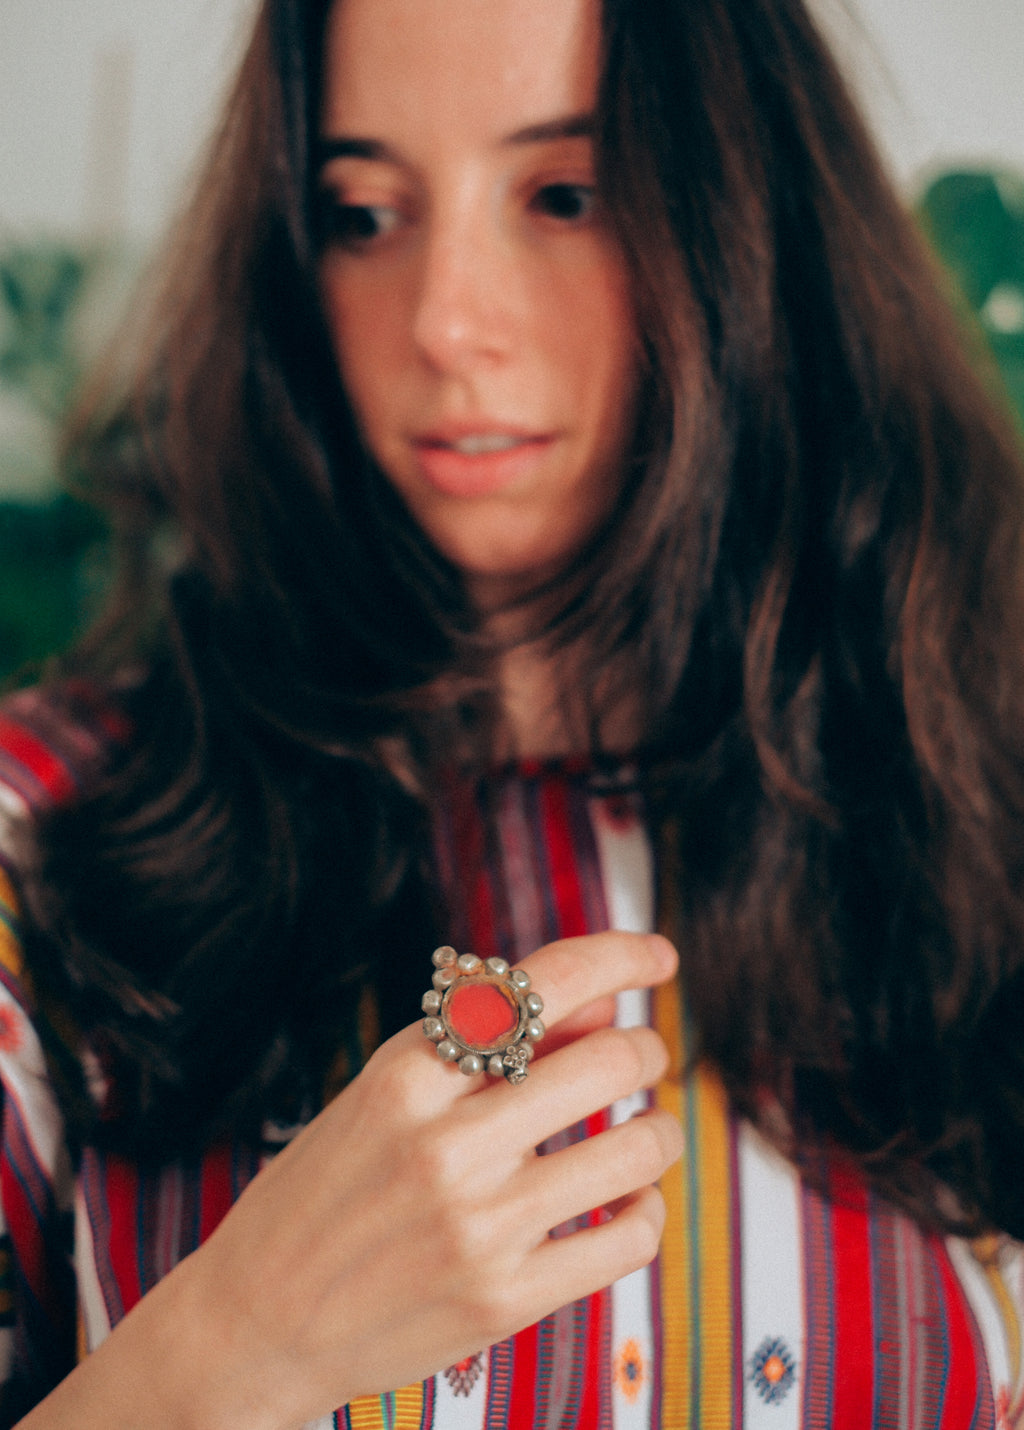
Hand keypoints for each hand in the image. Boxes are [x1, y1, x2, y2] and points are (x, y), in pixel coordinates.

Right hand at [24, 932, 681, 1429]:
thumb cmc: (323, 1193)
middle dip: (644, 1048)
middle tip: (639, 1057)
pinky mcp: (505, 1302)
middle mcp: (446, 1145)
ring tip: (643, 1132)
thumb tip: (601, 1005)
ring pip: (639, 1148)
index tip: (657, 956)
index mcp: (405, 1075)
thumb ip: (487, 1047)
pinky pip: (630, 1239)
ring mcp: (480, 1228)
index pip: (542, 984)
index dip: (619, 955)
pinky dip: (646, 1210)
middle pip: (612, 1058)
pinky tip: (625, 1202)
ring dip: (660, 1129)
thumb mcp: (384, 1094)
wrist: (254, 1326)